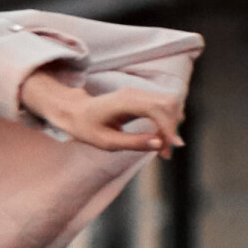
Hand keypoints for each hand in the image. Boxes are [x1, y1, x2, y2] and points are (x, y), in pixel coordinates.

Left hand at [18, 70, 180, 153]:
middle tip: (164, 154)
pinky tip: (158, 140)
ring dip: (170, 127)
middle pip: (169, 104)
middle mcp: (134, 93)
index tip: (172, 147)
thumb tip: (158, 144)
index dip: (169, 127)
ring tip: (161, 150)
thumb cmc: (86, 126)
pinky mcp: (142, 99)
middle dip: (172, 129)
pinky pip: (162, 108)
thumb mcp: (106, 141)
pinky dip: (165, 124)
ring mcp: (139, 94)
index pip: (158, 108)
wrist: (74, 111)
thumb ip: (133, 142)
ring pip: (169, 105)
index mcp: (124, 101)